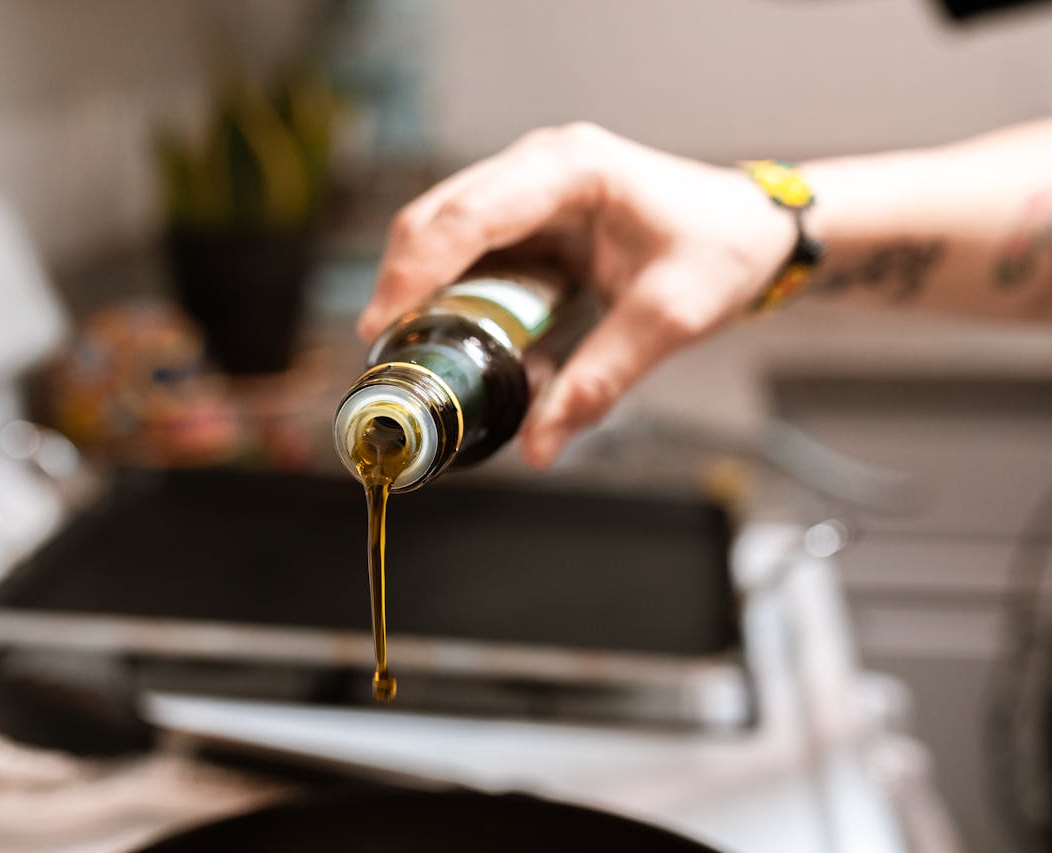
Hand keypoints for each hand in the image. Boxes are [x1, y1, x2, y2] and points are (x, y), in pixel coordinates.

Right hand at [357, 122, 794, 467]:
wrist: (755, 230)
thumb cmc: (722, 251)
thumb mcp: (668, 318)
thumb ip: (599, 380)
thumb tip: (538, 444)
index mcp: (571, 170)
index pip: (469, 215)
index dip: (415, 270)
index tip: (383, 326)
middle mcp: (539, 166)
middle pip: (436, 218)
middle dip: (404, 285)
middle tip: (390, 354)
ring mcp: (530, 188)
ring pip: (444, 236)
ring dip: (426, 294)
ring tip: (424, 354)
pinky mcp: (530, 218)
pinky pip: (472, 256)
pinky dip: (458, 298)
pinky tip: (466, 341)